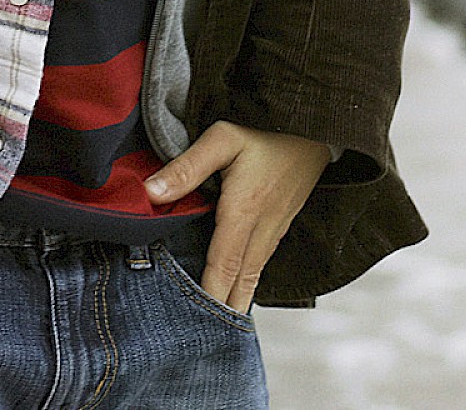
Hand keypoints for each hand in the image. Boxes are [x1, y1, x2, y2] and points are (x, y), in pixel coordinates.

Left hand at [146, 122, 330, 312]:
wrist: (314, 125)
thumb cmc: (265, 128)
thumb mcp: (223, 138)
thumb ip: (187, 167)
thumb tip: (150, 193)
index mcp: (243, 211)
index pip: (222, 265)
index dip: (209, 295)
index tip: (195, 324)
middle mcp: (261, 228)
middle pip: (239, 281)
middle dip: (222, 310)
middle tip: (203, 340)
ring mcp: (274, 229)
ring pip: (252, 277)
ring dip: (235, 302)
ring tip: (219, 330)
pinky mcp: (280, 225)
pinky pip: (261, 264)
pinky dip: (248, 285)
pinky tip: (238, 295)